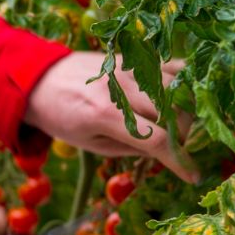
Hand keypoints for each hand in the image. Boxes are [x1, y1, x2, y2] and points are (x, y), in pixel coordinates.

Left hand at [22, 51, 198, 182]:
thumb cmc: (63, 117)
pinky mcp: (133, 57)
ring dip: (186, 112)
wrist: (40, 78)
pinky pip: (171, 66)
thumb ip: (130, 148)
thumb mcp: (91, 144)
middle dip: (183, 136)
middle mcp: (122, 88)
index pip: (157, 140)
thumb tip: (166, 152)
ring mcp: (130, 68)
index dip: (180, 161)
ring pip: (177, 89)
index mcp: (106, 114)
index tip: (193, 176)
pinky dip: (184, 82)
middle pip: (174, 113)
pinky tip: (184, 98)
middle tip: (176, 147)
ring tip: (176, 126)